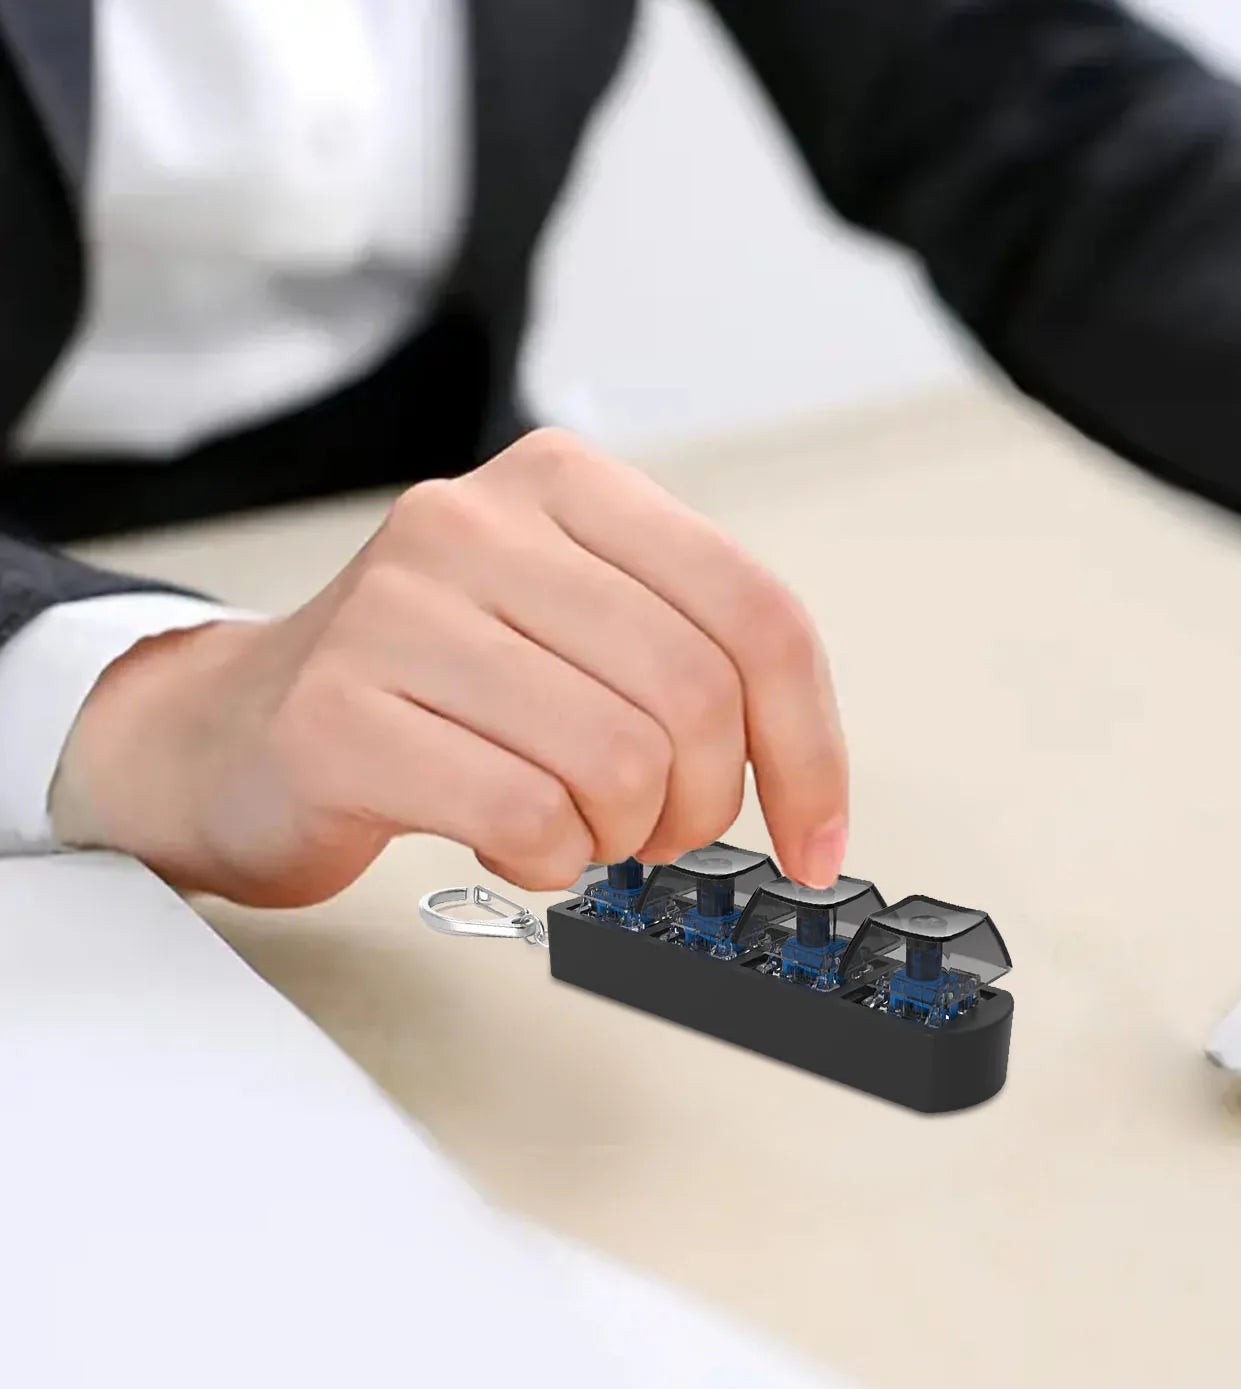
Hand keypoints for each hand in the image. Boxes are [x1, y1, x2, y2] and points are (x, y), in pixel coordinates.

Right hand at [51, 430, 848, 906]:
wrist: (236, 729)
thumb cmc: (429, 688)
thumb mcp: (574, 626)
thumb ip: (688, 657)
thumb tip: (803, 769)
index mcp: (566, 486)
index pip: (757, 615)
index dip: (811, 748)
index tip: (814, 836)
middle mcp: (480, 522)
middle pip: (697, 698)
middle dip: (705, 805)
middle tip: (658, 828)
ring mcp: (399, 611)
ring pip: (619, 765)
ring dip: (620, 836)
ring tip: (571, 825)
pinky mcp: (341, 714)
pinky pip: (528, 818)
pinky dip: (548, 860)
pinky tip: (510, 840)